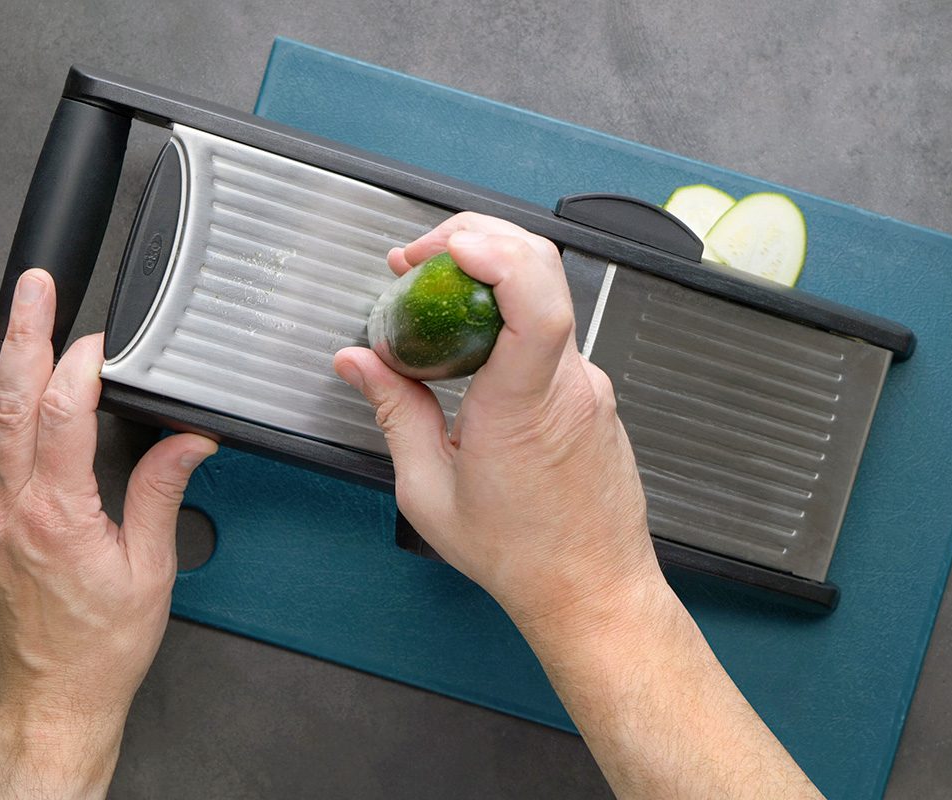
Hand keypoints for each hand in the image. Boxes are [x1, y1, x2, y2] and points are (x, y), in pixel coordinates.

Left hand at [0, 268, 216, 798]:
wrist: (54, 697)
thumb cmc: (100, 646)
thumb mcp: (150, 571)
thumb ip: (162, 494)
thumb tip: (186, 441)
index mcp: (60, 514)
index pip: (62, 414)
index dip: (80, 365)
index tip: (100, 339)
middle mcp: (14, 509)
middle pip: (11, 403)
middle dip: (21, 336)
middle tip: (29, 291)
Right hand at [334, 213, 660, 630]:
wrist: (592, 587)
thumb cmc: (521, 553)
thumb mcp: (430, 491)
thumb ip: (393, 412)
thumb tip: (359, 363)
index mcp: (523, 406)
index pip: (535, 301)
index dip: (495, 253)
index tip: (447, 245)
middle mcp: (568, 384)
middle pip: (540, 270)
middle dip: (474, 241)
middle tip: (416, 259)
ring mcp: (589, 384)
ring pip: (543, 297)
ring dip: (487, 279)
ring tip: (432, 301)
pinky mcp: (593, 392)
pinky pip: (549, 332)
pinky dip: (507, 316)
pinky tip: (469, 344)